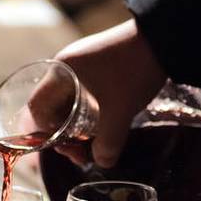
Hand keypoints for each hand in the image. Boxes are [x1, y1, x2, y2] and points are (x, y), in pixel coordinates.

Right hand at [55, 19, 165, 166]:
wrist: (163, 38)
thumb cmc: (133, 73)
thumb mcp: (119, 113)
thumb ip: (107, 144)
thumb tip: (101, 163)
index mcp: (61, 72)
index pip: (37, 107)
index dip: (45, 133)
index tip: (70, 147)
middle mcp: (67, 64)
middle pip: (53, 105)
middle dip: (65, 131)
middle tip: (85, 150)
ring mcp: (84, 61)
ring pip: (71, 99)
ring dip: (79, 121)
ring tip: (99, 139)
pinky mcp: (101, 61)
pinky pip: (86, 90)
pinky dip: (92, 108)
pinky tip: (109, 119)